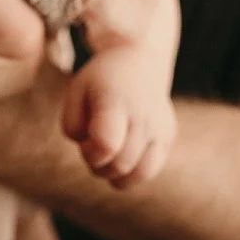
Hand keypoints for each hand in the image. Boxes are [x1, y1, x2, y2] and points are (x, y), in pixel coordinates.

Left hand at [62, 47, 175, 188]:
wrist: (140, 64)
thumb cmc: (100, 81)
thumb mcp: (76, 92)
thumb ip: (72, 125)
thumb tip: (91, 151)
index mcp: (116, 100)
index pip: (107, 144)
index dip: (90, 153)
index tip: (84, 140)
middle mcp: (143, 115)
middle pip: (120, 163)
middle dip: (98, 164)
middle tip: (92, 145)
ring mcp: (160, 127)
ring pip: (138, 173)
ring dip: (115, 174)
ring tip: (106, 155)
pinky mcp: (168, 137)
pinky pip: (149, 171)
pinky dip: (131, 173)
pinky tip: (121, 157)